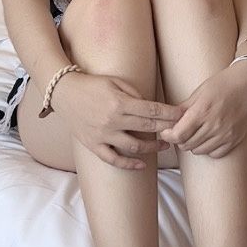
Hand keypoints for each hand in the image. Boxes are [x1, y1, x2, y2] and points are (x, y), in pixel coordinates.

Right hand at [51, 72, 186, 169]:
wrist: (64, 93)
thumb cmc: (91, 84)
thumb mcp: (114, 81)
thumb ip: (134, 93)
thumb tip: (151, 106)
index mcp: (120, 103)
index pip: (152, 110)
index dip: (170, 114)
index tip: (182, 115)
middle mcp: (113, 121)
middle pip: (148, 127)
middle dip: (167, 129)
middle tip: (181, 130)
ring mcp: (103, 135)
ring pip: (134, 146)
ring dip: (153, 147)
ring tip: (165, 145)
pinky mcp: (94, 145)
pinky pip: (113, 159)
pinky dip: (128, 164)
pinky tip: (142, 164)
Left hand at [158, 64, 246, 158]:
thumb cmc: (222, 84)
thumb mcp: (199, 92)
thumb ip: (183, 109)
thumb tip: (168, 121)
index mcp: (202, 111)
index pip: (178, 135)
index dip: (168, 135)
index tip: (167, 131)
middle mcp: (214, 125)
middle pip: (186, 145)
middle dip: (179, 139)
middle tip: (181, 131)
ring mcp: (226, 134)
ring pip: (199, 151)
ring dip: (193, 144)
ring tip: (195, 133)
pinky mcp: (235, 140)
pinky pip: (215, 154)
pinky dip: (208, 149)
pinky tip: (208, 138)